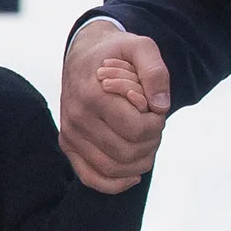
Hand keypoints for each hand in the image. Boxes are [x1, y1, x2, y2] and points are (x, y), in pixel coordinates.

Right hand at [61, 20, 167, 193]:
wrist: (84, 55)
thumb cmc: (117, 52)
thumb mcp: (141, 47)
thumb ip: (155, 71)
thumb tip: (161, 106)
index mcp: (93, 94)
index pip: (135, 129)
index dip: (156, 124)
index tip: (158, 111)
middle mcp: (76, 117)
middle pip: (126, 152)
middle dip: (151, 142)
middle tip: (155, 125)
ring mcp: (69, 134)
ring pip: (111, 169)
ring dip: (139, 162)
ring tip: (148, 142)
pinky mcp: (68, 145)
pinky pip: (90, 178)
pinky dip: (115, 184)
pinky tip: (135, 175)